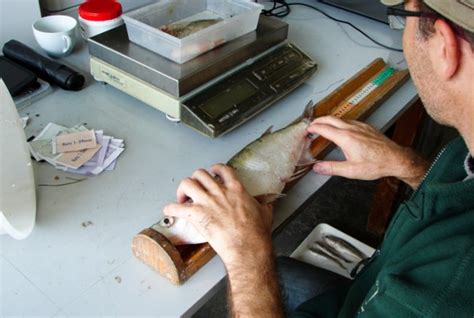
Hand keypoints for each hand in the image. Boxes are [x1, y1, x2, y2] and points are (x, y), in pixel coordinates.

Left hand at [163, 164, 272, 267]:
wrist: (247, 248)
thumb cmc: (256, 234)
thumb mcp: (265, 214)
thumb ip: (264, 205)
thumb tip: (268, 204)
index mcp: (236, 189)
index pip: (222, 169)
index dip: (214, 169)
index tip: (211, 172)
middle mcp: (219, 192)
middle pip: (200, 174)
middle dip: (195, 180)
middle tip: (195, 190)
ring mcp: (207, 202)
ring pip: (187, 183)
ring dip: (182, 190)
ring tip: (182, 198)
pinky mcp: (197, 215)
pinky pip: (176, 207)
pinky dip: (170, 208)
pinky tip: (170, 211)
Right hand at [307, 116, 428, 188]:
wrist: (396, 159)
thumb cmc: (375, 165)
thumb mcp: (350, 171)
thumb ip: (331, 168)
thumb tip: (317, 167)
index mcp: (345, 138)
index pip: (324, 128)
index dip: (313, 128)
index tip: (307, 130)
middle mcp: (352, 129)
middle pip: (330, 119)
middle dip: (318, 120)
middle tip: (312, 125)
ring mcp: (360, 126)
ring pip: (340, 118)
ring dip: (329, 120)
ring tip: (324, 126)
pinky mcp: (367, 127)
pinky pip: (350, 120)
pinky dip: (340, 122)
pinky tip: (341, 128)